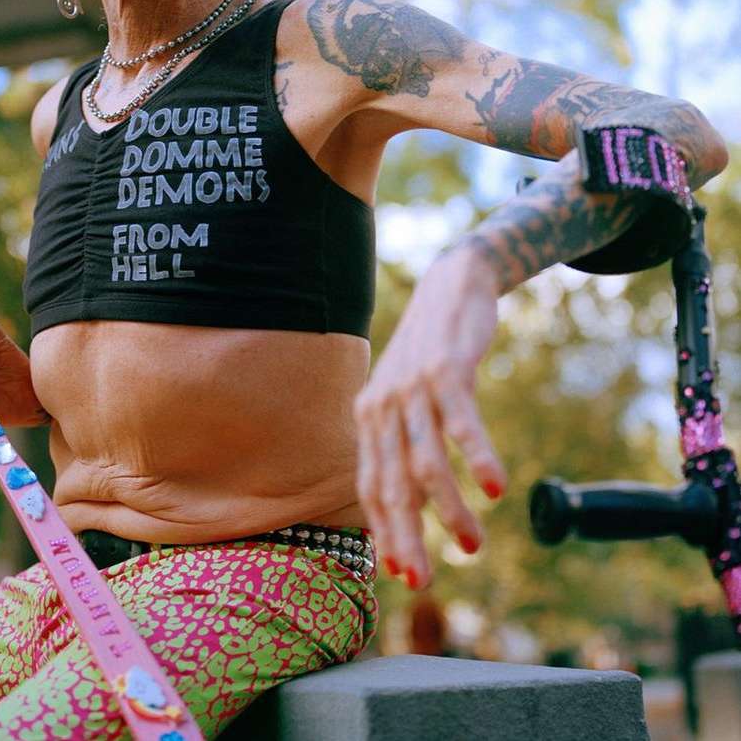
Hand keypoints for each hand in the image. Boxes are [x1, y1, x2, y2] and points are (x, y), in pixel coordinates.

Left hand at [354, 249, 506, 589]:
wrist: (450, 284)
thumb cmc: (430, 352)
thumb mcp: (404, 395)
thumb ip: (401, 441)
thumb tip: (411, 499)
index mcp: (370, 417)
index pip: (371, 486)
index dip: (384, 532)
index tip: (401, 574)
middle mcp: (383, 405)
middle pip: (392, 485)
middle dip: (406, 537)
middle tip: (423, 581)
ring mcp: (412, 388)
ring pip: (426, 463)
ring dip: (449, 511)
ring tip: (473, 546)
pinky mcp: (446, 370)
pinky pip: (461, 423)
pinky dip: (478, 458)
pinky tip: (496, 489)